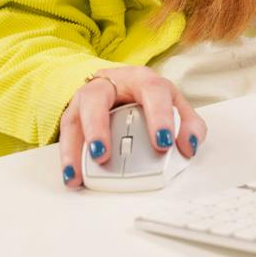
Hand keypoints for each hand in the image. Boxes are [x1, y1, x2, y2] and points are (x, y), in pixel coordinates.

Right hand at [58, 66, 206, 189]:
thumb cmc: (148, 97)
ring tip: (79, 172)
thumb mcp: (173, 105)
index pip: (153, 91)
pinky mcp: (73, 114)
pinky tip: (73, 176)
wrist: (120, 85)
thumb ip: (188, 124)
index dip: (158, 116)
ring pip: (75, 116)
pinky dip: (68, 157)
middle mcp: (110, 84)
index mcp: (143, 80)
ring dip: (76, 146)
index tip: (164, 142)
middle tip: (103, 154)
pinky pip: (66, 134)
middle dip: (98, 127)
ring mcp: (87, 98)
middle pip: (97, 98)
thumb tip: (189, 146)